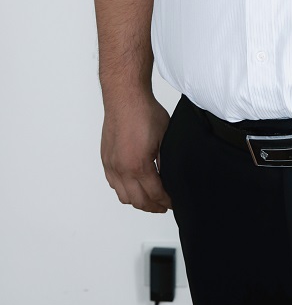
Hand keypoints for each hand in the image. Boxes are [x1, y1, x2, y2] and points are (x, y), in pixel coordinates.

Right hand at [100, 95, 171, 212]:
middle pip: (138, 201)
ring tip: (149, 199)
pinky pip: (113, 184)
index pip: (154, 193)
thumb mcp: (164, 138)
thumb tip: (168, 176)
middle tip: (163, 206)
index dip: (166, 201)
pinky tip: (133, 186)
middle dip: (153, 206)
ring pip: (123, 196)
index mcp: (139, 165)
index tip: (172, 203)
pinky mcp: (105, 159)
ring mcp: (112, 165)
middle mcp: (122, 169)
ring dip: (137, 201)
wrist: (125, 98)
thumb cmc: (145, 112)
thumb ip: (164, 160)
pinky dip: (124, 190)